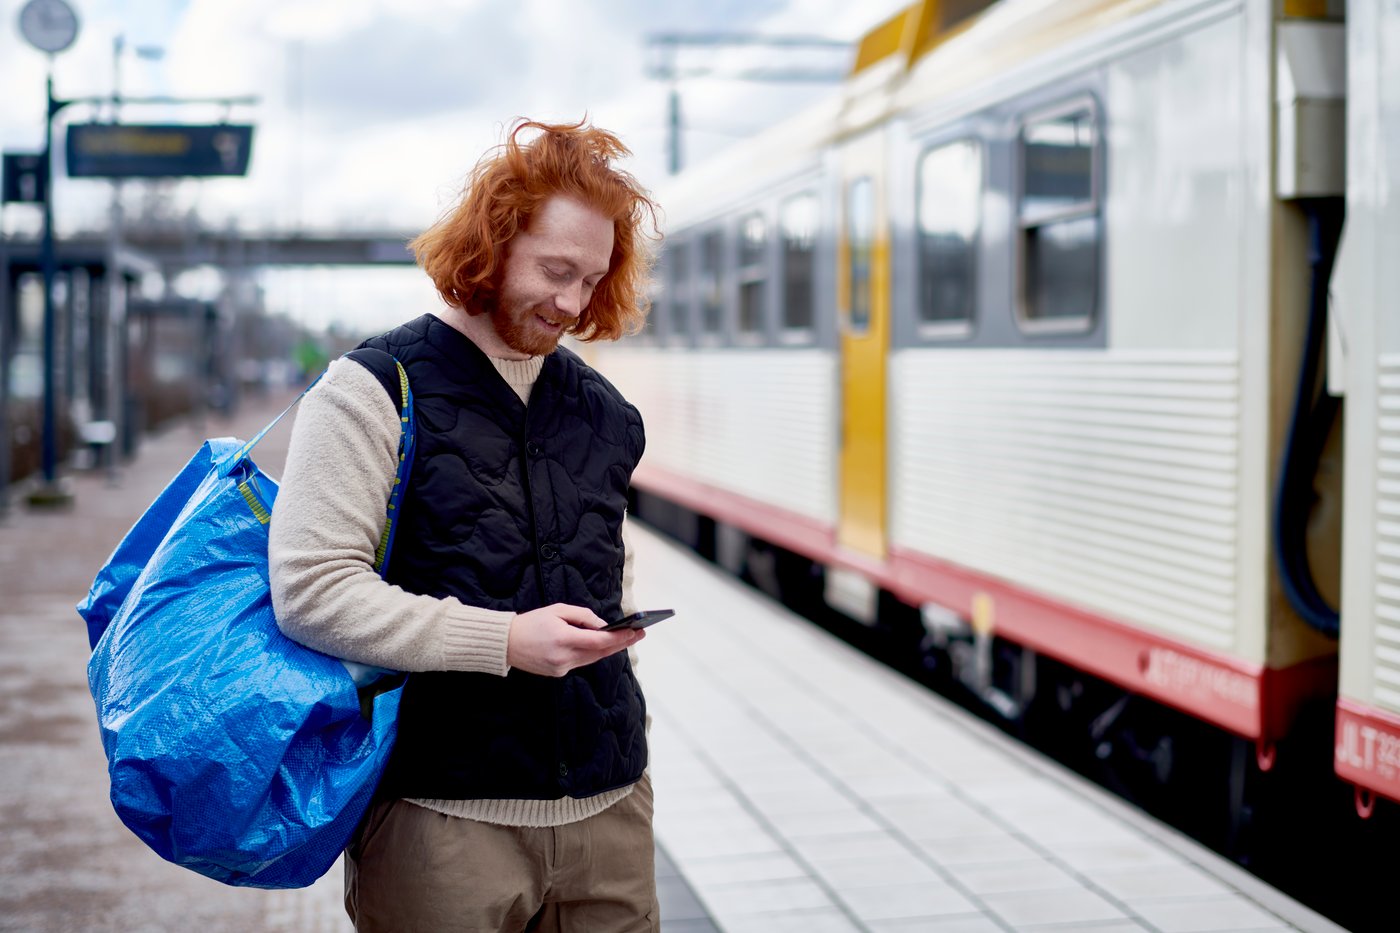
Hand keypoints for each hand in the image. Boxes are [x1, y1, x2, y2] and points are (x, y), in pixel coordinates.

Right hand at [506, 603, 644, 677]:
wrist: (505, 643)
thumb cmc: (531, 622)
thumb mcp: (557, 610)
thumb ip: (582, 616)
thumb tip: (601, 625)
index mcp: (563, 639)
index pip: (598, 641)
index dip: (618, 637)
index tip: (635, 631)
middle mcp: (564, 657)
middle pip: (600, 653)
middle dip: (621, 643)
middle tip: (639, 634)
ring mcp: (561, 668)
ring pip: (592, 659)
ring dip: (609, 649)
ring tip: (627, 639)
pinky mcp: (558, 673)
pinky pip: (580, 662)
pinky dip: (592, 654)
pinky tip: (603, 646)